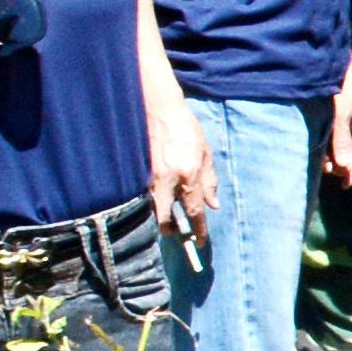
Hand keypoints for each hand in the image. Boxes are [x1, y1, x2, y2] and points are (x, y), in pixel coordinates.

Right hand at [148, 90, 216, 247]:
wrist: (160, 108)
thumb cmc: (186, 128)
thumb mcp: (205, 152)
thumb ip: (209, 181)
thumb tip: (213, 205)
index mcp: (189, 173)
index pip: (194, 210)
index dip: (198, 229)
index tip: (200, 242)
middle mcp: (168, 178)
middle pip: (165, 218)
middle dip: (171, 231)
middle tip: (177, 235)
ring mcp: (149, 176)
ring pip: (152, 208)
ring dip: (160, 218)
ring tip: (168, 221)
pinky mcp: (138, 171)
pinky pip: (144, 195)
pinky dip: (150, 203)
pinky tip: (156, 202)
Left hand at [327, 63, 351, 186]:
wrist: (328, 65)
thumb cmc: (338, 88)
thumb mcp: (339, 115)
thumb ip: (341, 141)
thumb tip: (342, 166)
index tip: (343, 185)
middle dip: (342, 165)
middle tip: (323, 167)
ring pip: (345, 149)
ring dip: (333, 157)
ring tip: (318, 158)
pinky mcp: (342, 120)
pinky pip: (338, 140)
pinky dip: (329, 147)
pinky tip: (318, 147)